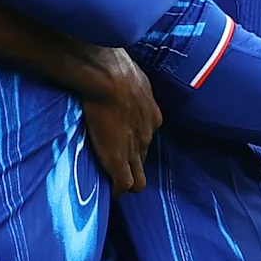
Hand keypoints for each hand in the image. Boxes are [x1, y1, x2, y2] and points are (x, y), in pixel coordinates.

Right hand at [77, 49, 159, 192]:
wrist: (109, 77)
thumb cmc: (114, 66)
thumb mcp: (128, 71)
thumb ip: (125, 79)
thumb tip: (112, 71)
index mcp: (151, 114)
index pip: (145, 135)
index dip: (134, 141)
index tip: (124, 142)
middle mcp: (147, 134)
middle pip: (143, 157)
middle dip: (133, 164)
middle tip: (118, 165)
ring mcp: (134, 150)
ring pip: (139, 177)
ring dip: (128, 180)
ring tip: (115, 184)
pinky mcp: (119, 160)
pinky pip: (123, 184)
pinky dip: (118, 190)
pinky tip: (112, 194)